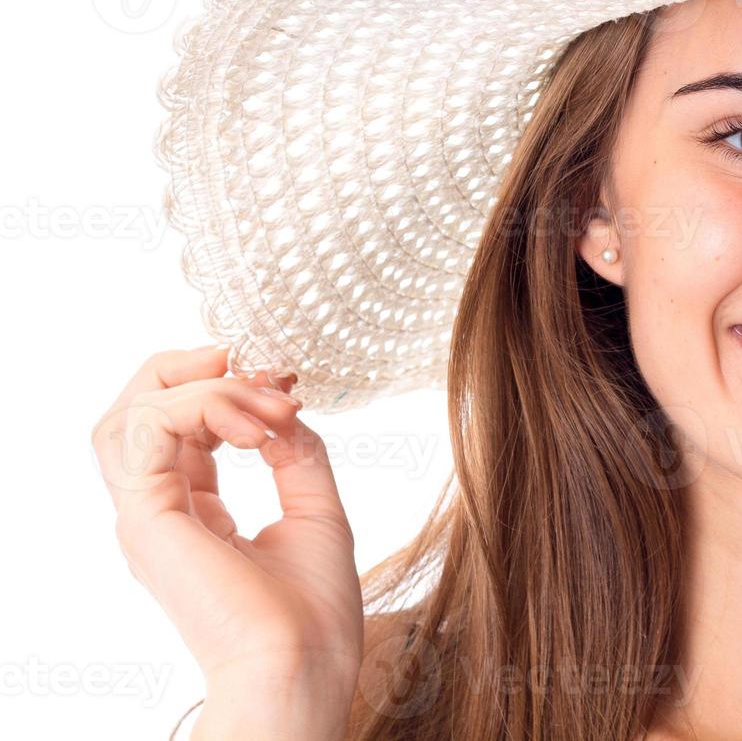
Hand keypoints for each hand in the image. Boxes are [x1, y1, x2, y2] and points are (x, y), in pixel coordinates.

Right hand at [91, 347, 363, 698]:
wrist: (304, 664)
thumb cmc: (313, 609)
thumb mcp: (315, 507)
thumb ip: (294, 451)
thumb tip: (282, 404)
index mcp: (189, 512)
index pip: (179, 426)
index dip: (228, 388)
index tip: (287, 382)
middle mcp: (157, 510)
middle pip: (135, 408)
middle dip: (194, 370)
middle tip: (260, 368)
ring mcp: (145, 514)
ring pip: (136, 410)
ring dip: (210, 389)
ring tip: (270, 407)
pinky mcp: (146, 517)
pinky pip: (149, 428)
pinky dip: (206, 408)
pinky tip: (257, 432)